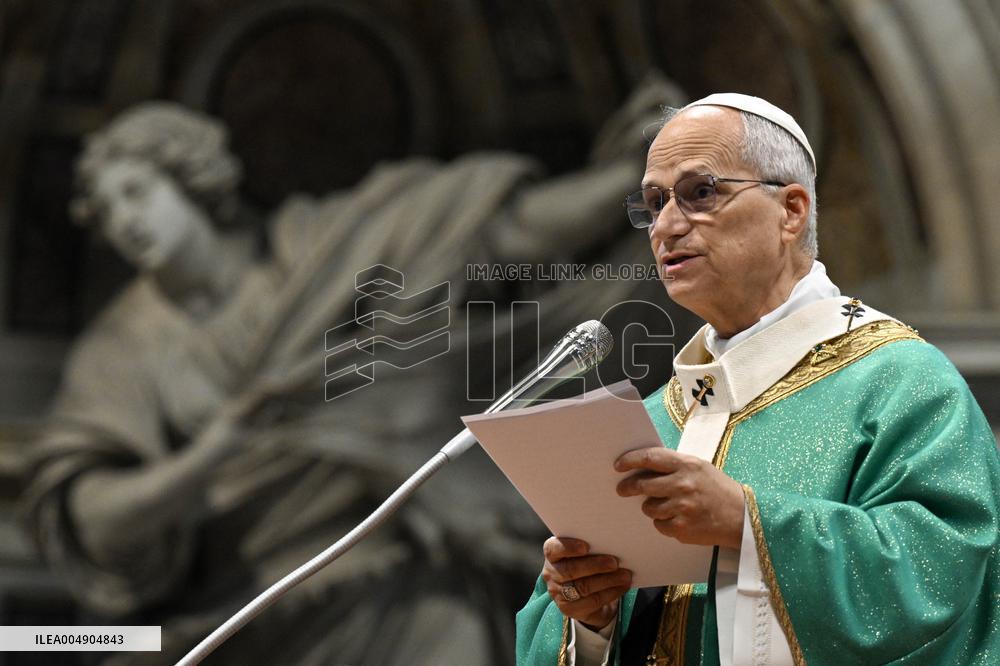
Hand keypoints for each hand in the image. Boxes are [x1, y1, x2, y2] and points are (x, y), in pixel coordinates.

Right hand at [541, 537, 631, 630]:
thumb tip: (612, 544)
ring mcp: (558, 593)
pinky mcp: (569, 609)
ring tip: (625, 575)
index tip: (586, 546)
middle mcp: (551, 573)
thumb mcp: (585, 553)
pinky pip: (592, 601)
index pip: (553, 549)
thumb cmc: (587, 564)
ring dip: (607, 580)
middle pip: (570, 570)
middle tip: (614, 562)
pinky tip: (622, 586)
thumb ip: (592, 547)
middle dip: (595, 565)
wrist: (586, 594)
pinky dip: (611, 592)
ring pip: (583, 587)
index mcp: (552, 555)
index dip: (568, 547)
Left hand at [615, 447, 744, 549]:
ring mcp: (682, 508)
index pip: (650, 458)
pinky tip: (677, 519)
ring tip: (664, 505)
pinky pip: (659, 525)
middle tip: (622, 489)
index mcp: (687, 464)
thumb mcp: (699, 467)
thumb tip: (643, 466)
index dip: (630, 460)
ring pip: (648, 507)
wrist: (742, 516)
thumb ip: (674, 465)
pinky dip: (663, 522)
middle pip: (642, 485)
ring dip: (650, 507)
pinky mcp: (682, 528)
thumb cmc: (717, 489)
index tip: (618, 465)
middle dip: (628, 487)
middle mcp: (683, 484)